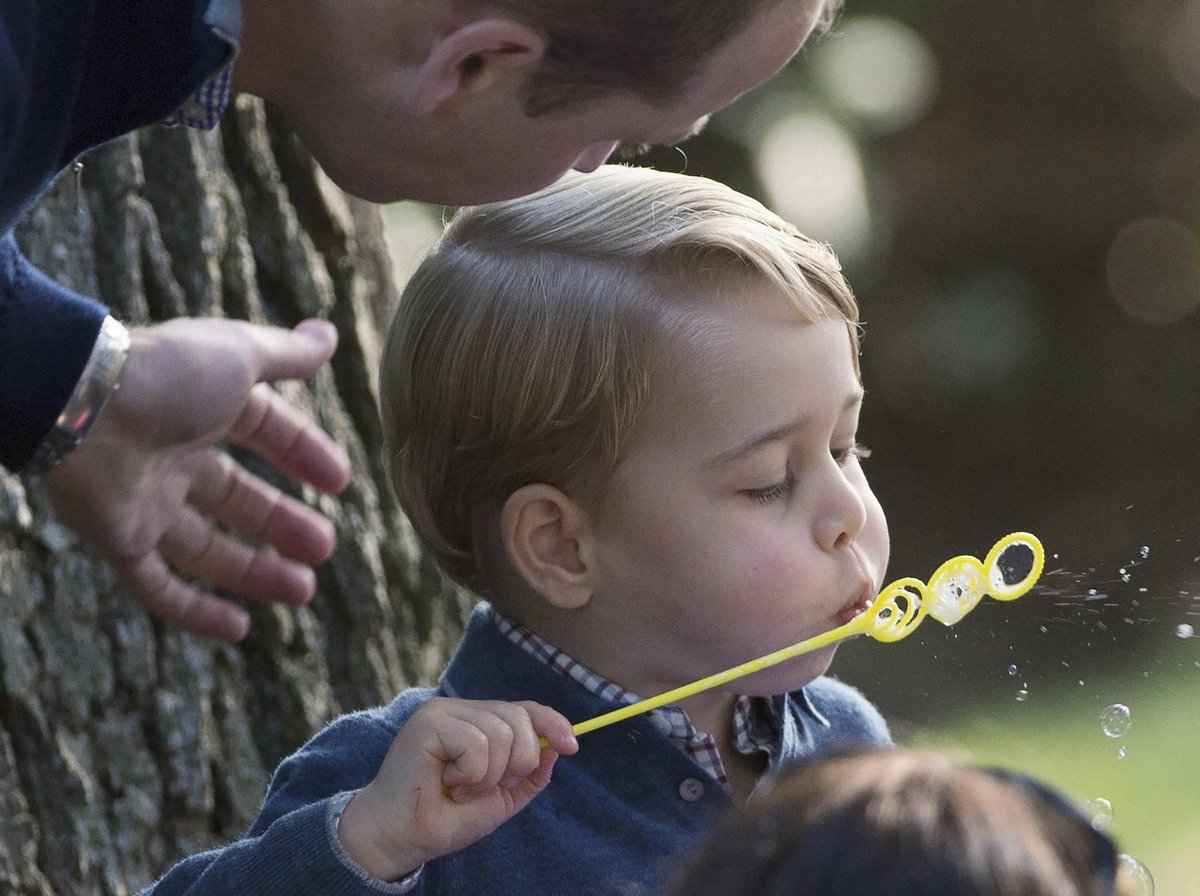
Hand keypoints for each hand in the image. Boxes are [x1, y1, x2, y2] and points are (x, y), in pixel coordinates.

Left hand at [43, 317, 350, 641]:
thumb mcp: (241, 355)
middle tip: (327, 548)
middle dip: (284, 525)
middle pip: (239, 499)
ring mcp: (147, 501)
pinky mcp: (119, 539)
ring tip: (305, 591)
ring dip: (256, 571)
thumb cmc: (166, 372)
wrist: (80, 402)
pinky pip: (159, 587)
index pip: (266, 435)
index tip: (341, 485)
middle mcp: (176, 456)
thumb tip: (329, 335)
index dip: (305, 457)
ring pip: (208, 549)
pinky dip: (197, 611)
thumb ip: (288, 354)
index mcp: (205, 408)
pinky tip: (240, 630)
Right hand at [337, 698, 578, 881]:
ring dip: (489, 775)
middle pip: (521, 718)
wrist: (403, 838)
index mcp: (479, 721)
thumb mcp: (499, 798)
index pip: (526, 708)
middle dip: (518, 763)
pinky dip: (472, 773)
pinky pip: (477, 742)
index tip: (572, 746)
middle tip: (485, 788)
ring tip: (462, 788)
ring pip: (501, 732)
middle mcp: (462, 709)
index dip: (554, 723)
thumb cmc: (445, 817)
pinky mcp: (429, 722)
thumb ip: (528, 775)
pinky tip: (449, 782)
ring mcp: (444, 711)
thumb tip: (556, 747)